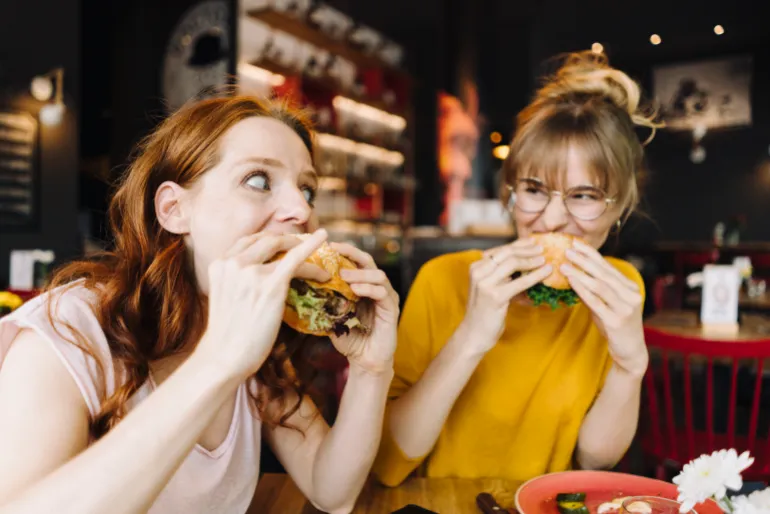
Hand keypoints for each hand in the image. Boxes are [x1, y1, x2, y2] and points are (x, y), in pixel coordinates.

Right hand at [196, 230, 330, 380]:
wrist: (225, 356)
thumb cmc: (227, 334)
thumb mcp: (224, 296)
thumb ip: (237, 280)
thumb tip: (257, 277)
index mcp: (220, 264)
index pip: (248, 241)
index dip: (268, 240)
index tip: (282, 243)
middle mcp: (233, 262)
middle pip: (266, 239)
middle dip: (287, 240)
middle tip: (302, 245)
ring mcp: (252, 272)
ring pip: (283, 248)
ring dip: (302, 247)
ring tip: (318, 254)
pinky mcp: (271, 284)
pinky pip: (296, 259)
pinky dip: (312, 247)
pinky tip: (323, 237)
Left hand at [328, 243, 398, 375]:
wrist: (365, 361)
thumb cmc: (349, 339)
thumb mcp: (332, 317)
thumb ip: (325, 302)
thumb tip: (302, 289)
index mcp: (364, 286)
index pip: (355, 261)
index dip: (343, 251)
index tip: (327, 246)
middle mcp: (377, 287)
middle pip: (368, 261)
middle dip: (351, 253)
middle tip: (335, 251)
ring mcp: (387, 297)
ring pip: (378, 274)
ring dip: (359, 273)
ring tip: (342, 276)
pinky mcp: (392, 309)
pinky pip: (382, 293)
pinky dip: (368, 288)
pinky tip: (355, 290)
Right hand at [460, 238, 552, 353]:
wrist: (474, 333)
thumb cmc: (485, 311)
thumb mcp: (490, 287)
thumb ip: (502, 274)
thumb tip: (526, 260)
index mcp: (476, 267)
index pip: (501, 250)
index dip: (519, 244)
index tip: (533, 242)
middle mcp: (478, 272)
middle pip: (507, 253)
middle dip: (527, 250)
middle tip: (543, 249)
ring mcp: (485, 283)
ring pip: (513, 263)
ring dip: (532, 260)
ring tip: (545, 259)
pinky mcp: (496, 296)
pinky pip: (520, 282)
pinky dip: (536, 275)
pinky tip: (546, 272)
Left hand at [562, 239, 647, 376]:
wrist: (630, 351)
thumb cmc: (616, 325)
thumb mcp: (606, 304)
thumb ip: (595, 290)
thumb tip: (575, 273)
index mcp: (630, 287)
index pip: (608, 267)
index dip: (592, 254)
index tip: (577, 244)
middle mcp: (631, 295)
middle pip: (604, 273)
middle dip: (584, 260)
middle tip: (568, 250)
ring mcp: (625, 308)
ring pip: (600, 285)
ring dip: (580, 273)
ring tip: (564, 264)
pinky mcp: (616, 320)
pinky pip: (596, 301)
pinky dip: (582, 289)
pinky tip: (571, 281)